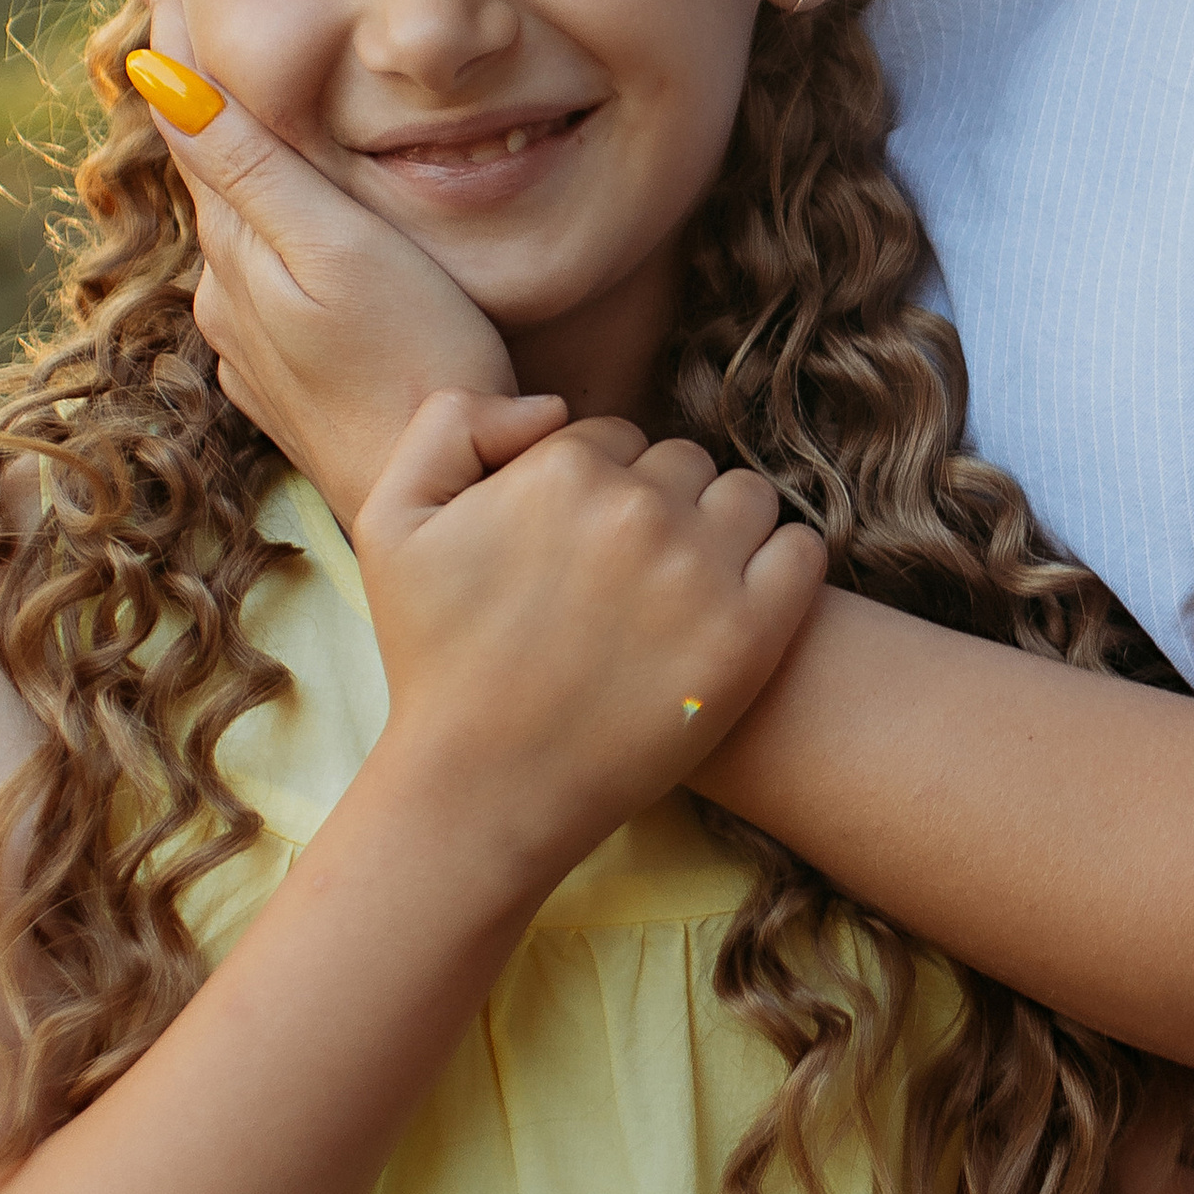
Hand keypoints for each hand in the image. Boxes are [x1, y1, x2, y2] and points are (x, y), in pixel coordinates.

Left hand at [128, 0, 513, 530]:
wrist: (452, 497)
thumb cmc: (418, 361)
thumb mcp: (337, 247)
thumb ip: (250, 165)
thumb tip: (152, 77)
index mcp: (237, 248)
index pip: (189, 116)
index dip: (175, 31)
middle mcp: (230, 296)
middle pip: (213, 172)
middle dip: (205, 92)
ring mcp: (260, 349)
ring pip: (246, 232)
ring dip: (243, 168)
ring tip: (250, 96)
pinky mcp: (296, 386)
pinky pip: (272, 287)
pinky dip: (278, 238)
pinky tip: (306, 230)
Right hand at [352, 394, 829, 878]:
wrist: (481, 788)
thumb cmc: (434, 661)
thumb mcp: (390, 519)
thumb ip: (453, 422)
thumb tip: (552, 406)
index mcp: (563, 468)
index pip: (616, 436)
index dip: (597, 486)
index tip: (579, 546)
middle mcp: (638, 507)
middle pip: (683, 463)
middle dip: (660, 503)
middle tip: (627, 577)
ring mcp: (700, 569)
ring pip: (746, 497)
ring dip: (723, 528)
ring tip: (684, 588)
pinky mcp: (750, 635)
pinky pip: (802, 552)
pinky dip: (780, 566)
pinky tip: (741, 603)